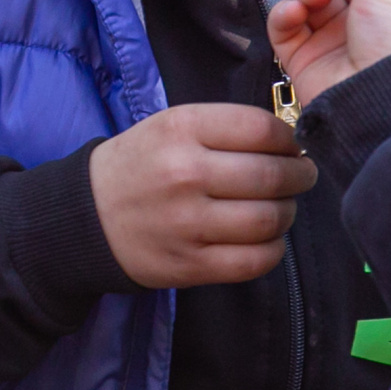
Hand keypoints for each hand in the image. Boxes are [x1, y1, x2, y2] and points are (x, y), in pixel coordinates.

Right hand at [88, 102, 314, 287]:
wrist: (88, 217)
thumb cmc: (140, 164)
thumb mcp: (171, 125)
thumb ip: (225, 128)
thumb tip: (289, 143)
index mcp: (181, 129)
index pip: (261, 128)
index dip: (289, 139)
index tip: (292, 146)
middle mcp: (185, 174)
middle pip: (272, 175)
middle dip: (300, 176)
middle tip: (302, 176)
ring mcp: (188, 223)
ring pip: (269, 219)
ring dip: (288, 212)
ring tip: (282, 207)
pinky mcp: (191, 264)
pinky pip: (255, 261)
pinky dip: (272, 248)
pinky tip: (265, 238)